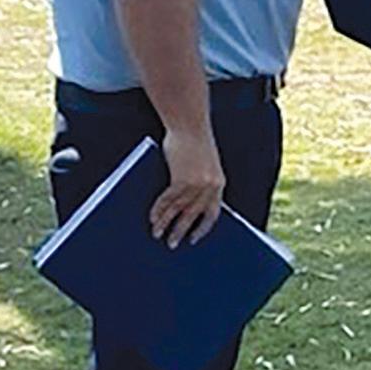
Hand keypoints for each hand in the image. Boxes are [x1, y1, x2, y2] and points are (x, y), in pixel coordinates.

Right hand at [150, 126, 225, 246]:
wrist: (190, 125)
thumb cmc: (194, 141)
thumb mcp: (203, 164)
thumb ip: (199, 181)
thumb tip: (184, 200)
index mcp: (218, 184)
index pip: (212, 212)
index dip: (203, 227)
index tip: (194, 238)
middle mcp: (210, 187)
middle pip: (193, 215)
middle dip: (181, 231)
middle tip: (172, 245)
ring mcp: (196, 184)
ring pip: (178, 210)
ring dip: (166, 224)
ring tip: (157, 235)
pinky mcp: (181, 179)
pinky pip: (167, 200)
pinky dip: (159, 211)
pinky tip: (152, 219)